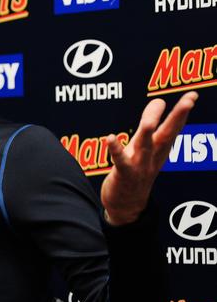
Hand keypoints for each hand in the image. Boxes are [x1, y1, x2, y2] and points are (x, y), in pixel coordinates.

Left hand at [101, 91, 197, 225]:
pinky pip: (120, 161)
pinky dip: (115, 149)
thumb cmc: (135, 171)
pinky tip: (109, 138)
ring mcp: (140, 166)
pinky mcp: (124, 175)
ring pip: (146, 147)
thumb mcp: (146, 147)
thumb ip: (151, 124)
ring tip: (149, 120)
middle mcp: (153, 156)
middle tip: (189, 101)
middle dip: (178, 117)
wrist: (127, 206)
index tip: (193, 94)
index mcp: (160, 149)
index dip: (183, 111)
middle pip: (167, 134)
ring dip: (148, 132)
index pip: (174, 127)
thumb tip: (159, 101)